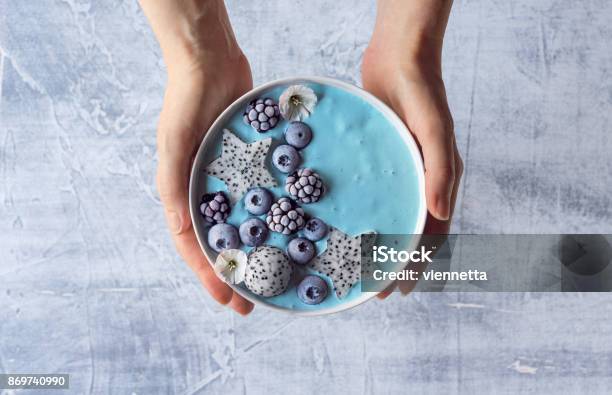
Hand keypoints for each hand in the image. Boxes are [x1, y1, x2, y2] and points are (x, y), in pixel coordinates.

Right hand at [141, 0, 254, 313]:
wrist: (211, 63)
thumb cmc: (186, 102)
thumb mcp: (174, 143)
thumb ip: (174, 185)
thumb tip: (180, 229)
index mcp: (183, 194)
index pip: (194, 246)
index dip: (209, 275)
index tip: (229, 299)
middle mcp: (206, 193)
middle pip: (222, 243)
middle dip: (237, 273)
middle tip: (255, 302)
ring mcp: (230, 181)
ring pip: (245, 225)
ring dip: (258, 251)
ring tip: (277, 275)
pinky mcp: (252, 166)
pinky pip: (265, 197)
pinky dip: (274, 216)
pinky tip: (295, 231)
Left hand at [362, 35, 461, 297]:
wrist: (399, 57)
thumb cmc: (422, 91)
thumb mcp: (434, 129)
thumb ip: (441, 170)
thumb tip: (442, 216)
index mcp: (441, 182)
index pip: (431, 235)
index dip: (416, 265)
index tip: (397, 290)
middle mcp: (422, 181)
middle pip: (410, 233)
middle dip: (393, 264)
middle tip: (372, 290)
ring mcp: (400, 171)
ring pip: (390, 218)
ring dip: (377, 245)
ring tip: (358, 268)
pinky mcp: (379, 160)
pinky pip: (373, 195)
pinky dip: (363, 216)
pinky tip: (343, 226)